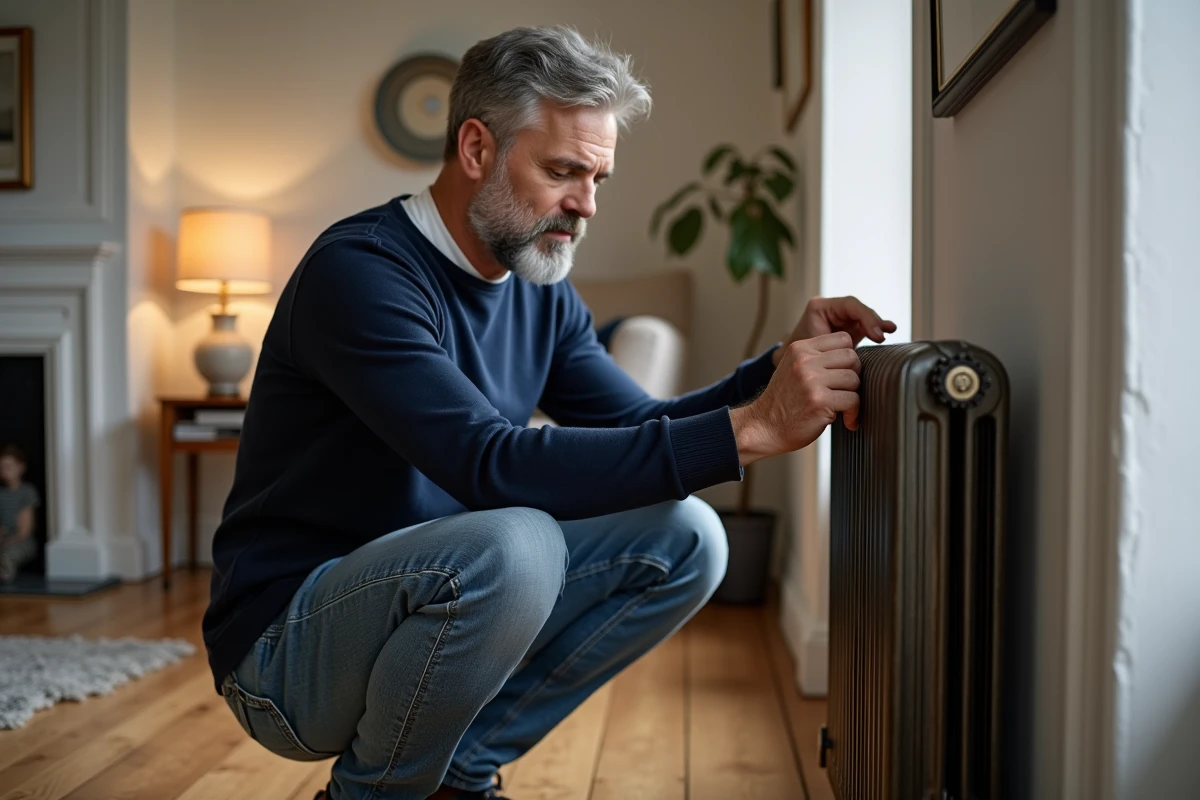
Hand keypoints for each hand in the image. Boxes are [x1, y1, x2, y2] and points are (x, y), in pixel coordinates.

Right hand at [731, 332, 861, 464]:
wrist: (764, 428)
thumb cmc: (784, 401)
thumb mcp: (794, 368)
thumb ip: (817, 358)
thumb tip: (853, 356)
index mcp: (800, 349)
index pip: (842, 338)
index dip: (848, 357)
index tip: (842, 373)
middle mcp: (804, 361)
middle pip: (851, 357)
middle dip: (853, 375)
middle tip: (844, 391)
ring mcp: (811, 380)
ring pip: (854, 378)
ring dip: (852, 395)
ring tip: (841, 406)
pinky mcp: (819, 401)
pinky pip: (853, 400)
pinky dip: (853, 413)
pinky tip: (846, 420)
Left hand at [773, 296, 895, 365]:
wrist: (790, 365)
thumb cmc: (797, 358)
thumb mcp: (812, 351)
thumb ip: (829, 348)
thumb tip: (850, 353)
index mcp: (819, 308)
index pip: (849, 305)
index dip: (866, 317)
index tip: (876, 334)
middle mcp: (832, 309)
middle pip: (859, 310)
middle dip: (873, 321)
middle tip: (883, 335)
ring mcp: (841, 318)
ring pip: (863, 316)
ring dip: (877, 324)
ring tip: (890, 330)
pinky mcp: (848, 328)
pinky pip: (864, 325)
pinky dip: (875, 328)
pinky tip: (889, 330)